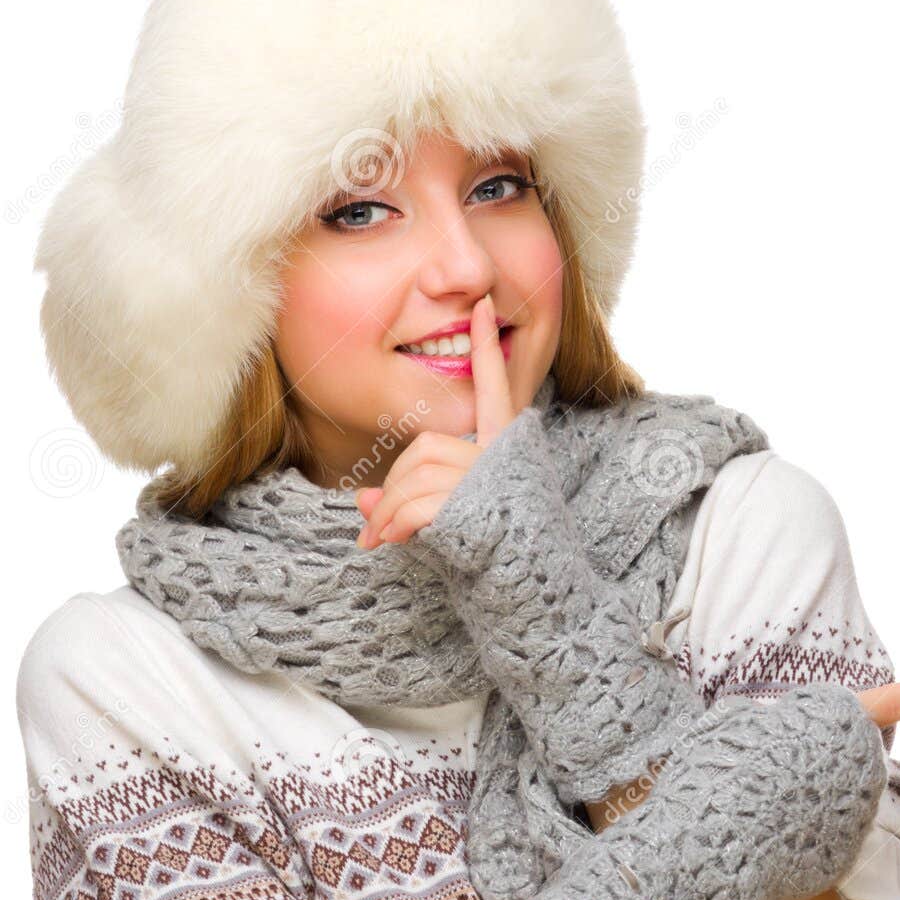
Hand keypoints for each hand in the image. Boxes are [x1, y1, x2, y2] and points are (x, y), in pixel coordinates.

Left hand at [354, 294, 515, 548]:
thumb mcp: (451, 520)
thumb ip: (411, 501)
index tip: (484, 304)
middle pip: (425, 447)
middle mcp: (503, 456)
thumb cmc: (500, 558)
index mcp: (508, 449)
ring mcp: (491, 478)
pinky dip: (394, 522)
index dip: (487, 347)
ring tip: (379, 540)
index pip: (496, 389)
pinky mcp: (475, 503)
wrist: (538, 595)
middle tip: (376, 526)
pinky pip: (418, 501)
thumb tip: (360, 499)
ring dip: (387, 509)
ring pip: (416, 472)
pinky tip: (388, 542)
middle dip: (392, 486)